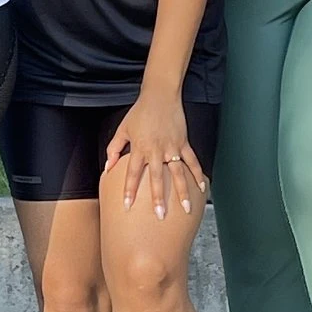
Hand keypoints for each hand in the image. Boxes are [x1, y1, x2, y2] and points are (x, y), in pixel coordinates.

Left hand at [104, 92, 202, 221]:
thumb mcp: (123, 129)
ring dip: (182, 192)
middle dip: (158, 198)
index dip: (129, 190)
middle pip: (157, 178)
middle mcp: (156, 150)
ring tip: (185, 208)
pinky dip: (198, 174)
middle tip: (160, 215)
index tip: (127, 206)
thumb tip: (108, 167)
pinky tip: (202, 188)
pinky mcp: (183, 143)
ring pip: (178, 173)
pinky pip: (192, 161)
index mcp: (140, 148)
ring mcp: (172, 147)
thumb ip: (114, 149)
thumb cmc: (139, 113)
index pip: (132, 174)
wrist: (160, 96)